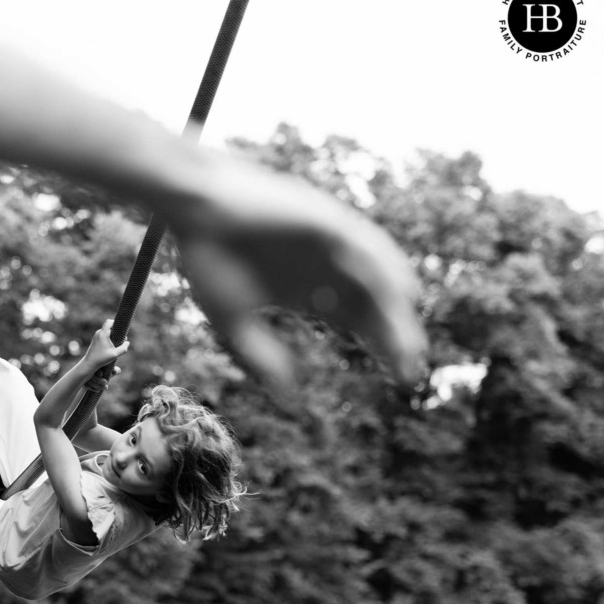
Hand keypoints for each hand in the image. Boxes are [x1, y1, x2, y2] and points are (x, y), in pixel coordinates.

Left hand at [82, 319, 128, 369]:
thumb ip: (123, 348)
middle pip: (110, 327)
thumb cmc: (101, 359)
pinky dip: (109, 338)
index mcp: (102, 334)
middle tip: (122, 340)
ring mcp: (96, 336)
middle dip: (117, 331)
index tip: (122, 328)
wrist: (89, 363)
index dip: (116, 322)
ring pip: (107, 331)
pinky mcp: (96, 340)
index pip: (109, 322)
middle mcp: (98, 333)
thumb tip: (127, 342)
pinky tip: (112, 346)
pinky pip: (104, 335)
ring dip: (113, 336)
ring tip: (117, 344)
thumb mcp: (115, 354)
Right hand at [166, 154, 426, 392]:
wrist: (194, 208)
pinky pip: (367, 245)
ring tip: (407, 344)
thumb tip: (287, 395)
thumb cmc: (207, 258)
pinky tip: (398, 294)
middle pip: (378, 306)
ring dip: (395, 310)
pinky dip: (385, 268)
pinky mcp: (327, 220)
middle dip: (397, 338)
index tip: (402, 378)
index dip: (385, 348)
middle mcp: (328, 268)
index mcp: (309, 291)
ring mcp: (331, 244)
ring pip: (378, 279)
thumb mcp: (232, 319)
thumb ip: (260, 355)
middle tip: (410, 373)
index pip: (362, 322)